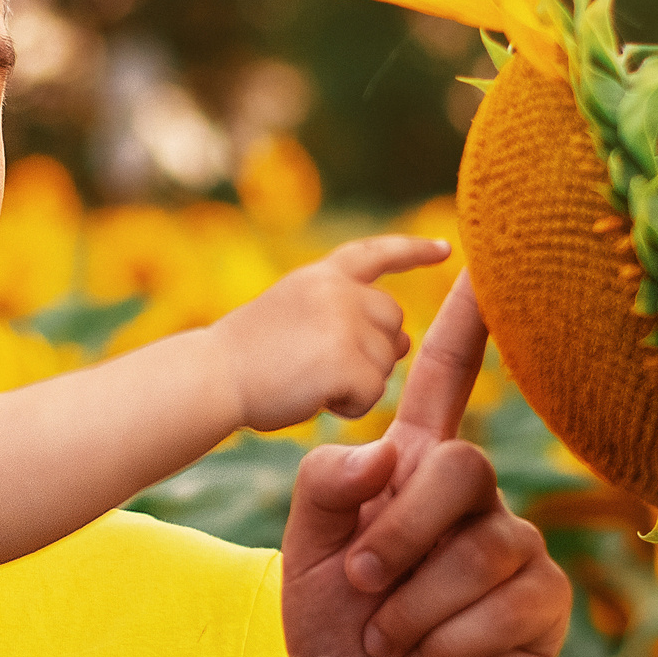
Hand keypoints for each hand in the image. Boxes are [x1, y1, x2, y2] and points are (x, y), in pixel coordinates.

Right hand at [208, 236, 445, 432]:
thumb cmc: (245, 358)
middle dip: (373, 349)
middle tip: (322, 368)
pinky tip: (312, 399)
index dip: (412, 251)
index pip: (375, 254)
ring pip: (385, 361)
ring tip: (306, 381)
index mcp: (321, 275)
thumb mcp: (294, 314)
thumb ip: (344, 316)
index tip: (445, 250)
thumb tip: (403, 339)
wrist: (212, 375)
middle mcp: (339, 290)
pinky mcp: (347, 360)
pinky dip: (347, 406)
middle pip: (393, 320)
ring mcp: (345, 322)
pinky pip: (372, 394)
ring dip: (356, 381)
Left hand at [281, 273, 569, 656]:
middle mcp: (477, 500)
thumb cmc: (335, 634)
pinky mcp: (545, 603)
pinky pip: (504, 597)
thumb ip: (324, 486)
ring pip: (481, 542)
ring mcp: (518, 548)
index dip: (466, 324)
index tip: (482, 263)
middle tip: (363, 587)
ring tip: (386, 637)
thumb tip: (384, 454)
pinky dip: (444, 638)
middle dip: (399, 533)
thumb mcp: (305, 553)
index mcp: (416, 471)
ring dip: (414, 602)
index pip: (449, 381)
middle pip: (461, 467)